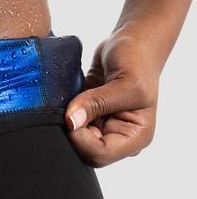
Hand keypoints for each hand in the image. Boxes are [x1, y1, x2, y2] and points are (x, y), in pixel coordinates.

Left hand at [64, 31, 159, 166]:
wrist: (131, 43)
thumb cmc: (138, 61)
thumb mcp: (125, 83)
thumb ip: (97, 103)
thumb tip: (71, 121)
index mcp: (134, 137)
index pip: (99, 155)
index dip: (80, 139)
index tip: (72, 114)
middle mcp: (117, 137)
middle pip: (82, 150)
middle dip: (70, 130)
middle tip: (67, 105)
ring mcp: (100, 127)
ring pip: (72, 136)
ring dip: (64, 119)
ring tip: (68, 98)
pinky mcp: (86, 115)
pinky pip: (67, 122)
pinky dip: (61, 112)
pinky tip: (64, 97)